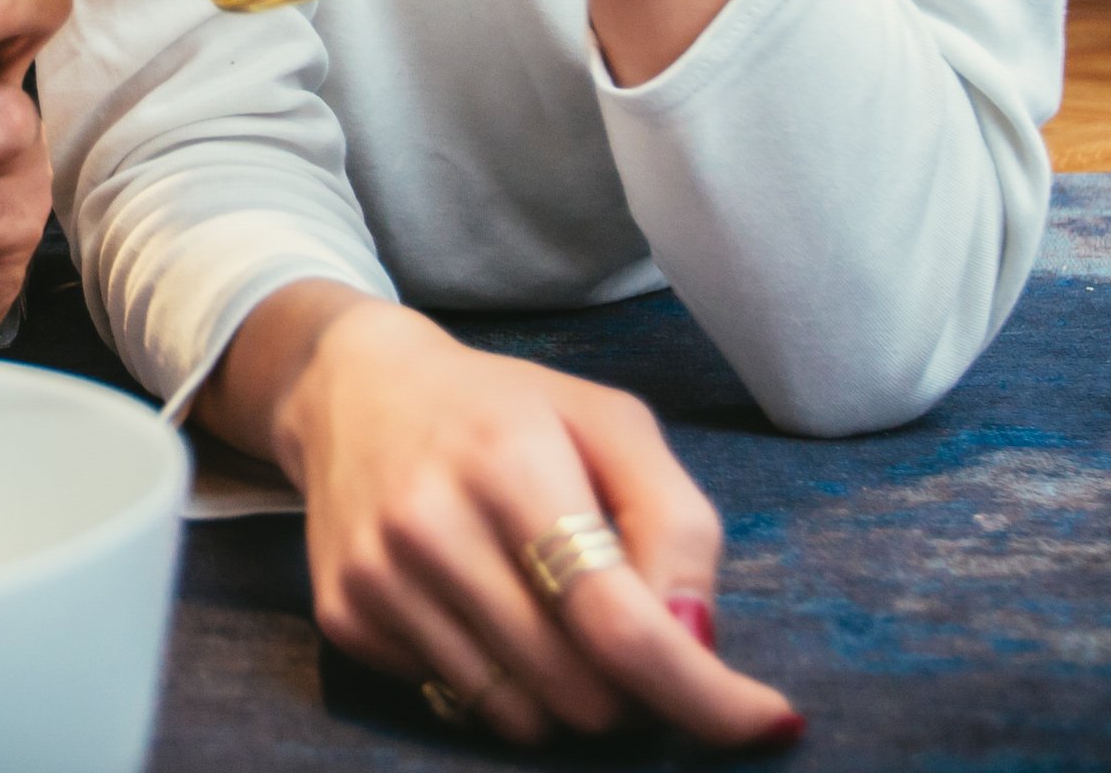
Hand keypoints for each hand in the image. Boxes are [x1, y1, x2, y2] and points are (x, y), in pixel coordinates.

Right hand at [232, 285, 799, 749]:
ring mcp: (379, 577)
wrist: (354, 388)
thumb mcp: (611, 424)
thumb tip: (697, 642)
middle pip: (580, 691)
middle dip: (628, 684)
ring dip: (563, 691)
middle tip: (618, 625)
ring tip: (545, 610)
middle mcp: (431, 525)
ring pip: (520, 718)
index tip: (766, 722)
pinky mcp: (344, 617)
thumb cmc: (505, 409)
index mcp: (510, 462)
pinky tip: (477, 605)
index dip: (700, 692)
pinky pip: (458, 706)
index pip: (617, 621)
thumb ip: (676, 523)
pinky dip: (494, 680)